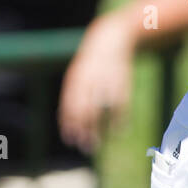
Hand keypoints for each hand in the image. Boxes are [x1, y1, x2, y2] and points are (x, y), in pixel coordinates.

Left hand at [57, 11, 136, 154]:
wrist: (110, 40)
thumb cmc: (90, 64)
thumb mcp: (77, 76)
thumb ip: (72, 96)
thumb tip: (65, 121)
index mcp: (76, 80)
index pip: (70, 106)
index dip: (70, 125)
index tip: (71, 141)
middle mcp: (90, 82)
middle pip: (85, 112)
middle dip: (84, 131)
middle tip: (85, 147)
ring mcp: (107, 82)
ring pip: (102, 111)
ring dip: (100, 130)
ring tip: (99, 143)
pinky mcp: (122, 82)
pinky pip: (120, 106)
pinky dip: (119, 120)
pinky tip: (119, 131)